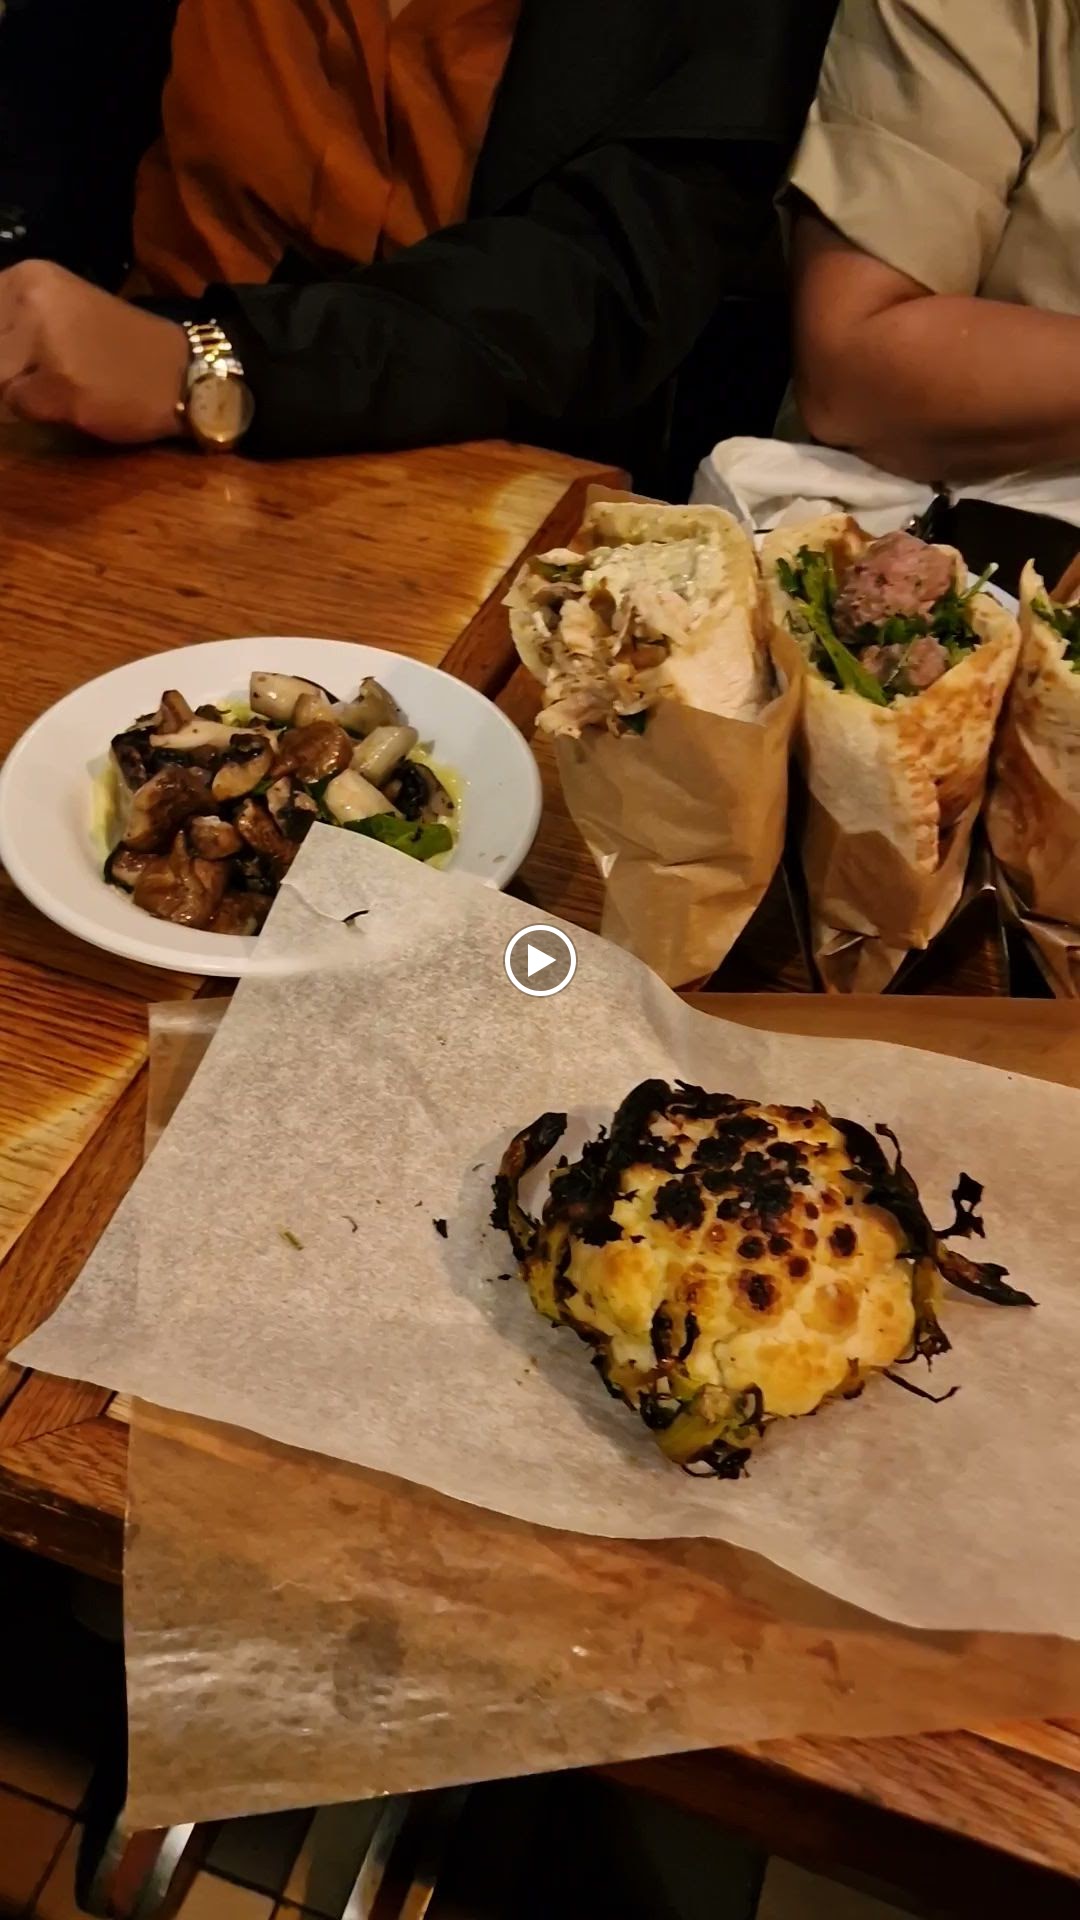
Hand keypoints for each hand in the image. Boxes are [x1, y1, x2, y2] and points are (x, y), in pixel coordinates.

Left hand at [0, 260, 188, 442]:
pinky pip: (16, 406)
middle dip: (6, 368)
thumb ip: (12, 325)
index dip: (1, 346)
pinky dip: (38, 411)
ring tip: (60, 384)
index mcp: (29, 275)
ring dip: (18, 390)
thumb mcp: (58, 314)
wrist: (181, 373)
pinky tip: (74, 400)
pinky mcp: (59, 382)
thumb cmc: (121, 349)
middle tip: (48, 374)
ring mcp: (44, 338)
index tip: (19, 358)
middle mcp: (30, 296)